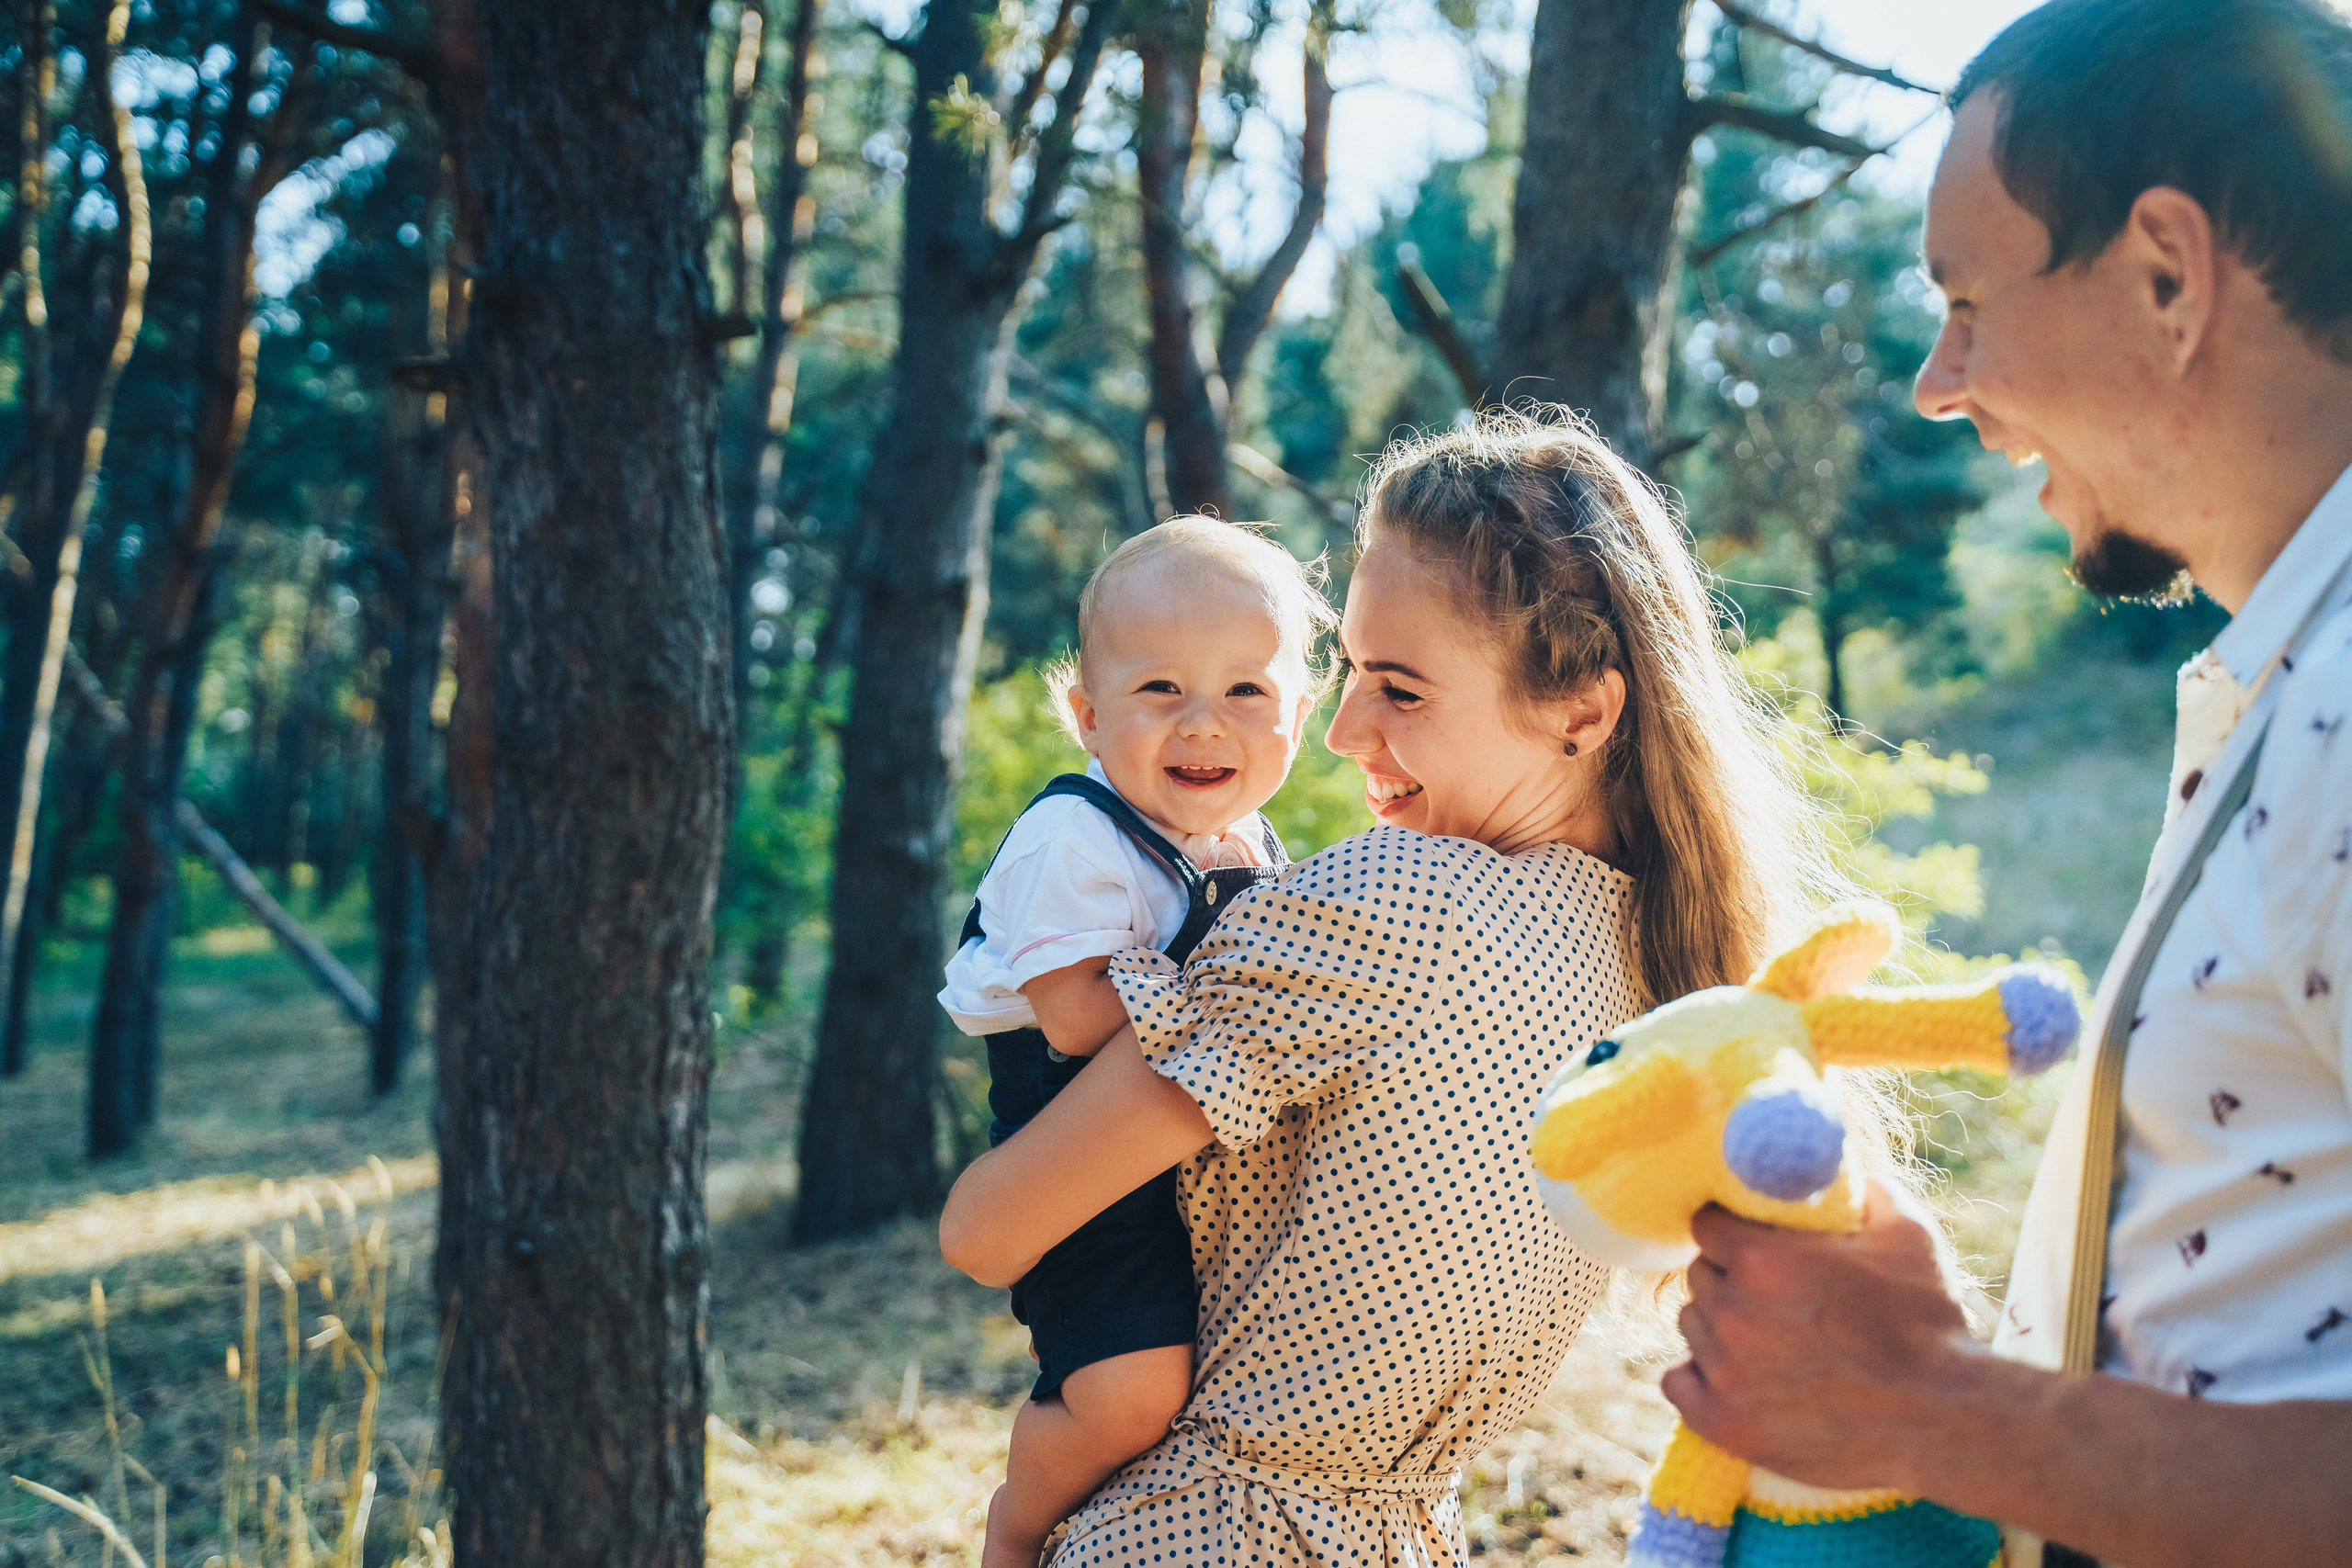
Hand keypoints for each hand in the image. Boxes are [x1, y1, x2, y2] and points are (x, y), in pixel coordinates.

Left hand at [1661, 1180, 1971, 1492]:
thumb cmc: (1928, 1321)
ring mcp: (1725, 1373)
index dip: (1730, 1229)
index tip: (1749, 1240)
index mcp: (1762, 1260)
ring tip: (1770, 1340)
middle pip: (1699, 1275)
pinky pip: (1678, 1383)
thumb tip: (1827, 1162)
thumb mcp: (1903, 1232)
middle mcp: (1732, 1314)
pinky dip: (1700, 1379)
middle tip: (1770, 1294)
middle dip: (1729, 1278)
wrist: (1947, 1418)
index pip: (1707, 1224)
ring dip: (1720, 1327)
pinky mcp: (1724, 1424)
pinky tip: (1737, 1377)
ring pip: (1693, 1326)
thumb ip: (1853, 1190)